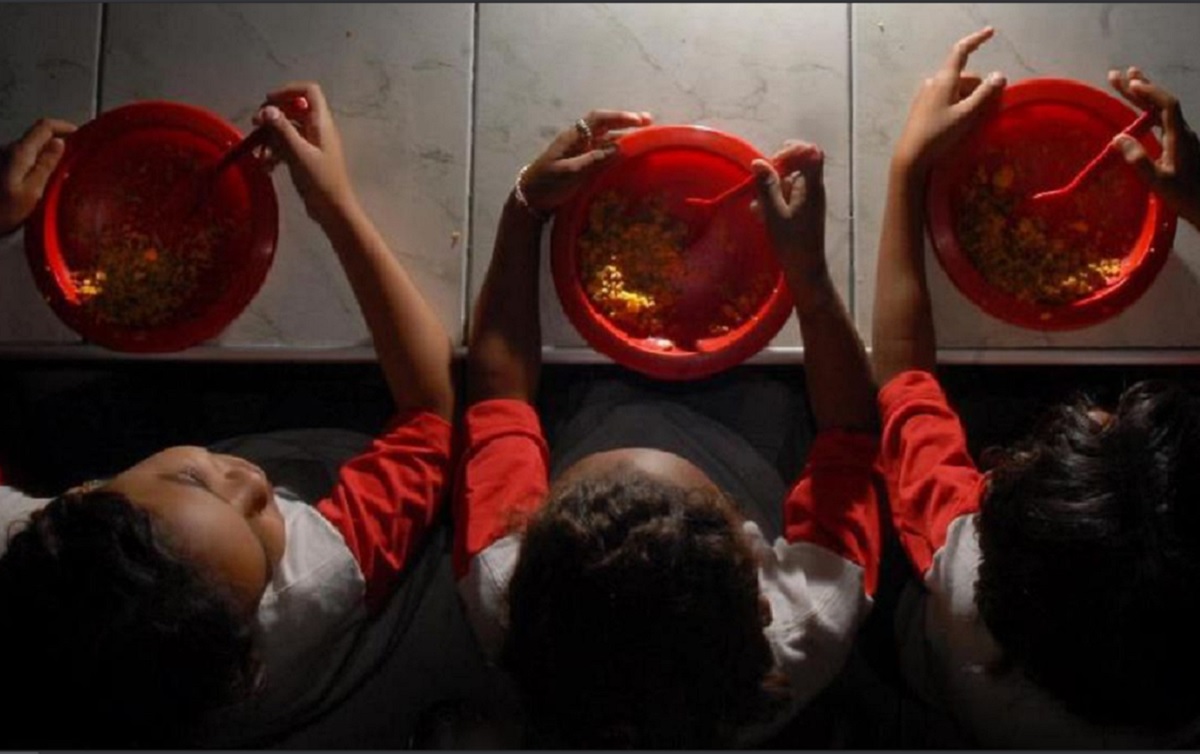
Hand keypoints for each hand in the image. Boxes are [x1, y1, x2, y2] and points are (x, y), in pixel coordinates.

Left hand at [0, 118, 75, 235]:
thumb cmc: (4, 211)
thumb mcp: (31, 191)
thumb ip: (46, 165)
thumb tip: (60, 143)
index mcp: (20, 152)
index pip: (44, 126)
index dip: (64, 126)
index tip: (80, 135)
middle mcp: (9, 149)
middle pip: (37, 136)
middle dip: (58, 141)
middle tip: (76, 157)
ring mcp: (2, 157)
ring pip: (30, 148)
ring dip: (47, 153)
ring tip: (62, 171)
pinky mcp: (0, 167)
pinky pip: (23, 158)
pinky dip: (37, 162)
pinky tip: (42, 180)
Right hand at [254, 81, 357, 227]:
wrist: (333, 210)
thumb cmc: (320, 181)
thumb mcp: (298, 154)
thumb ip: (282, 130)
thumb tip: (266, 109)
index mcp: (321, 123)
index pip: (309, 91)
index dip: (288, 91)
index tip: (268, 102)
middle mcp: (318, 129)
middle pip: (294, 109)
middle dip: (273, 116)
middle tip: (255, 126)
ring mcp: (312, 144)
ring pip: (288, 131)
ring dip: (271, 138)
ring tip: (258, 152)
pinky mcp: (306, 159)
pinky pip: (288, 148)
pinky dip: (275, 153)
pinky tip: (266, 167)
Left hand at [518, 109, 652, 213]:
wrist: (530, 198)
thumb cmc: (546, 183)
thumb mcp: (569, 172)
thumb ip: (593, 160)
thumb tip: (619, 148)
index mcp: (573, 137)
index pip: (598, 119)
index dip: (620, 117)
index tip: (639, 120)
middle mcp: (579, 140)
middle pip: (606, 125)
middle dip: (627, 121)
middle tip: (650, 121)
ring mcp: (581, 151)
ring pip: (606, 138)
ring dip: (625, 135)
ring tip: (645, 136)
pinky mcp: (583, 163)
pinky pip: (603, 152)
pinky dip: (618, 149)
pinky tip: (629, 154)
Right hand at [752, 141, 827, 293]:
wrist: (805, 269)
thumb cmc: (792, 243)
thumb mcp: (774, 214)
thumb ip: (766, 187)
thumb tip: (758, 162)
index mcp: (811, 186)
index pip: (811, 152)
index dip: (792, 149)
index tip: (773, 163)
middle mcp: (813, 188)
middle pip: (796, 164)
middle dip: (774, 172)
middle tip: (760, 187)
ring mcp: (809, 199)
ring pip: (787, 181)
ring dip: (770, 190)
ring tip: (758, 208)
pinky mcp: (803, 209)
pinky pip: (787, 196)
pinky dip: (773, 201)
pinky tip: (761, 215)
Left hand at [893, 27, 1005, 174]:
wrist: (911, 156)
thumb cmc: (939, 135)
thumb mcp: (967, 114)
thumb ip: (985, 94)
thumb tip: (1000, 75)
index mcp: (945, 79)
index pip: (962, 51)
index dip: (977, 40)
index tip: (991, 32)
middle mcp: (934, 83)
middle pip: (965, 76)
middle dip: (981, 88)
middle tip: (991, 109)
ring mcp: (927, 95)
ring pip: (958, 89)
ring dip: (971, 99)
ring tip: (976, 120)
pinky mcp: (924, 108)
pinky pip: (948, 99)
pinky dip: (960, 105)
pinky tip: (962, 123)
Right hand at [1109, 67, 1199, 228]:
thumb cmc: (1186, 197)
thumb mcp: (1160, 182)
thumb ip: (1139, 161)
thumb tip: (1118, 138)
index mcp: (1179, 137)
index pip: (1166, 106)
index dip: (1149, 92)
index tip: (1131, 83)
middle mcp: (1182, 132)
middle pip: (1162, 102)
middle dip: (1141, 88)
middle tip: (1119, 74)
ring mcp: (1182, 138)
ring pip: (1162, 110)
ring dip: (1144, 95)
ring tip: (1129, 81)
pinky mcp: (1180, 145)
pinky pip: (1162, 120)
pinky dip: (1149, 109)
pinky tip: (1140, 110)